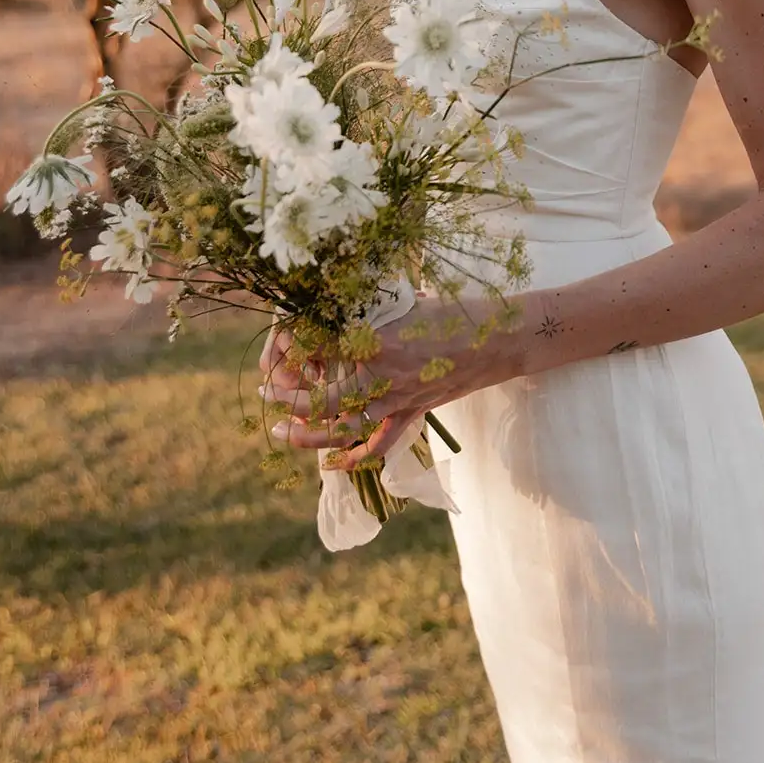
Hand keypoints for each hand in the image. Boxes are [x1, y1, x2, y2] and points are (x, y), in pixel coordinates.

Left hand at [258, 295, 518, 468]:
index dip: (294, 348)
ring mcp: (398, 400)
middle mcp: (382, 376)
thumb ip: (369, 304)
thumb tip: (334, 301)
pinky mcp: (412, 413)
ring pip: (343, 427)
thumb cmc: (453, 309)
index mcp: (376, 340)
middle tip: (265, 389)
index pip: (320, 350)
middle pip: (322, 397)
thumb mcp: (405, 299)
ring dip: (308, 433)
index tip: (278, 343)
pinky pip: (380, 444)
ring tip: (279, 430)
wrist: (498, 338)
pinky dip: (355, 457)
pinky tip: (332, 464)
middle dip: (288, 395)